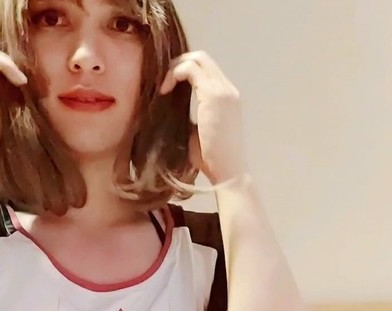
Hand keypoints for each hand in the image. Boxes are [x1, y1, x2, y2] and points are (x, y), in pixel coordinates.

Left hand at [158, 51, 247, 184]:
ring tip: (163, 86)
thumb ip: (188, 114)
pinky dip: (175, 74)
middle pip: (201, 57)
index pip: (205, 68)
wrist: (227, 172)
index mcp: (227, 97)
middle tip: (163, 82)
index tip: (168, 86)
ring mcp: (223, 91)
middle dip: (178, 64)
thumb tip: (167, 106)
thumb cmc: (211, 159)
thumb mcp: (196, 130)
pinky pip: (191, 69)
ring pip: (197, 58)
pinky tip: (165, 90)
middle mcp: (228, 89)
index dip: (184, 70)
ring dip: (175, 67)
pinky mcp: (214, 95)